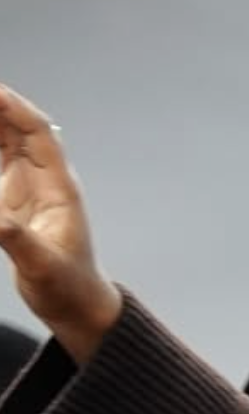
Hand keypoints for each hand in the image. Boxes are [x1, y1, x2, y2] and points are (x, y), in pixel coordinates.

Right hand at [0, 86, 123, 360]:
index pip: (39, 133)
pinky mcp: (13, 198)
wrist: (76, 306)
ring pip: (5, 139)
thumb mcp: (41, 266)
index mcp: (60, 188)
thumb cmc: (69, 288)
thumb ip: (15, 239)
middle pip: (18, 127)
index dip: (15, 107)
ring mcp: (28, 186)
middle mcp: (45, 179)